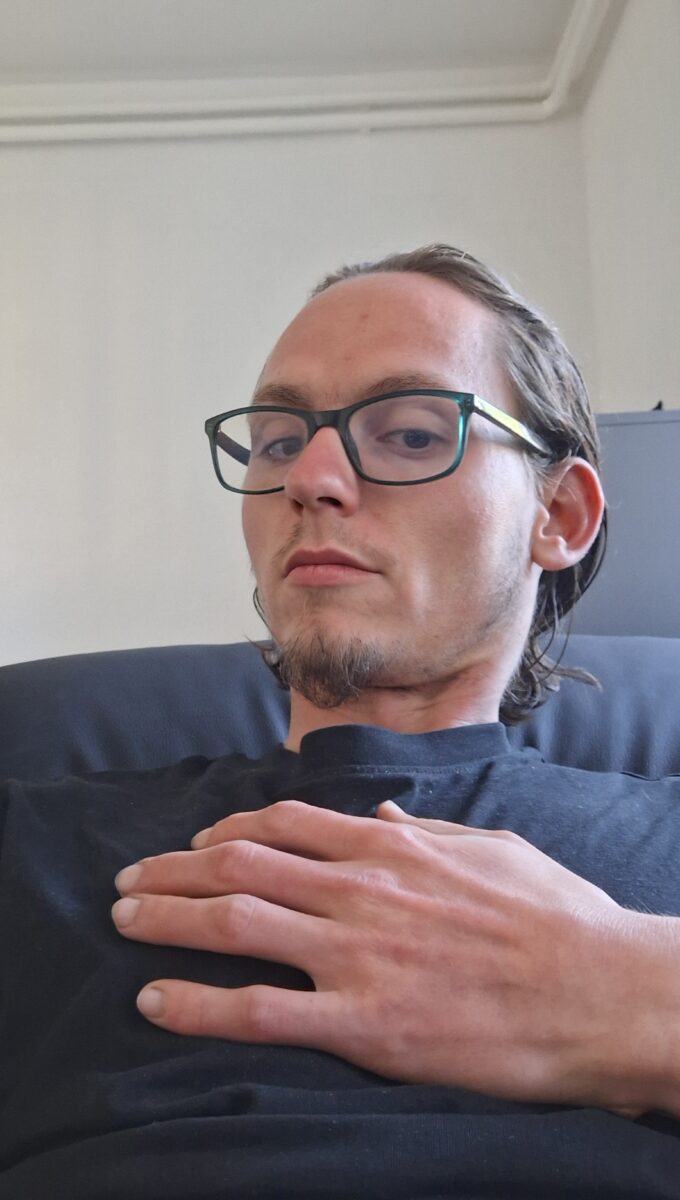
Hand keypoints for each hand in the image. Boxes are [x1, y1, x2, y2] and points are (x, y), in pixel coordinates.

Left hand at [112, 799, 676, 1114]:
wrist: (600, 991)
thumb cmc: (557, 919)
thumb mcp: (493, 850)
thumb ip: (426, 832)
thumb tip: (380, 816)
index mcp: (391, 847)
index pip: (284, 823)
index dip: (226, 831)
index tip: (196, 845)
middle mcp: (361, 890)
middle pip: (240, 866)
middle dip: (173, 871)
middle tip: (129, 880)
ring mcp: (357, 954)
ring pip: (234, 923)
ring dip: (166, 918)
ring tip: (122, 921)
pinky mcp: (363, 1023)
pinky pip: (257, 1010)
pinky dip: (197, 1003)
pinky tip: (156, 999)